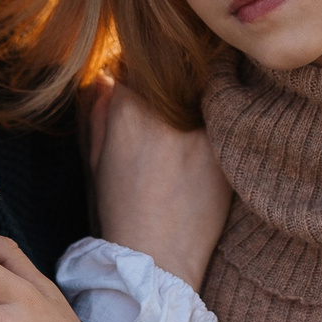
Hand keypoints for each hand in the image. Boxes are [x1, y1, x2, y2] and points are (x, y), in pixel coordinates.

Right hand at [84, 75, 231, 289]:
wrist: (158, 258)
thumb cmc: (121, 214)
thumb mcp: (96, 163)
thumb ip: (100, 114)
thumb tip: (105, 77)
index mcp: (125, 109)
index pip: (139, 63)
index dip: (144, 73)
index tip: (150, 85)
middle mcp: (162, 112)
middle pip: (173, 72)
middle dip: (172, 82)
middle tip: (175, 103)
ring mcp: (197, 128)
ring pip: (201, 91)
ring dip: (197, 99)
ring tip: (191, 129)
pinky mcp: (223, 148)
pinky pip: (224, 118)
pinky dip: (220, 124)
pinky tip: (209, 148)